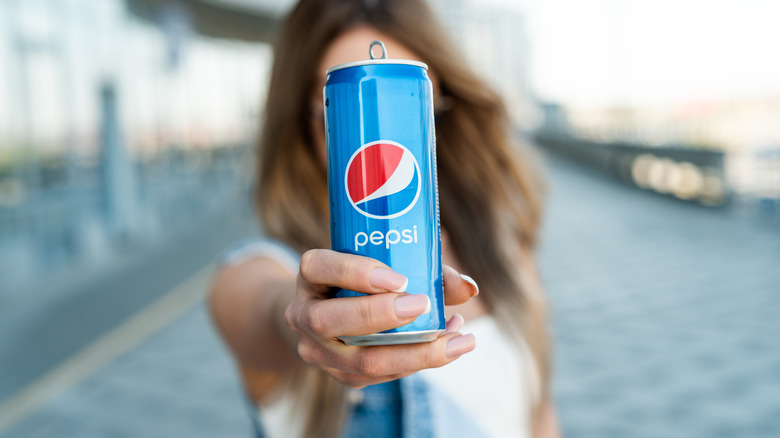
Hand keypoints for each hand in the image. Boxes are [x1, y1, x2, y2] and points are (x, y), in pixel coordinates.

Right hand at [285, 249, 477, 387]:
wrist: (329, 313)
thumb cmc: (365, 279)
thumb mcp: (382, 262)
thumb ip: (424, 267)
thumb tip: (468, 287)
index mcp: (310, 276)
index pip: (319, 268)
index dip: (357, 273)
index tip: (400, 278)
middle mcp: (304, 315)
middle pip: (330, 321)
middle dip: (381, 316)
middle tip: (424, 306)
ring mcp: (319, 351)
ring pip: (361, 361)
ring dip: (416, 352)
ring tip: (457, 337)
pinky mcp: (342, 376)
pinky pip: (381, 375)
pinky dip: (419, 362)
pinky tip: (450, 347)